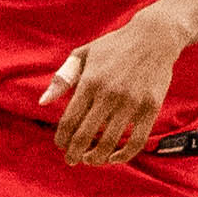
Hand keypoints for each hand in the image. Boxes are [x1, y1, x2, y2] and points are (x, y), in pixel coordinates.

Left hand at [42, 4, 192, 167]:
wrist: (155, 37)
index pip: (69, 121)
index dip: (62, 139)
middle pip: (85, 136)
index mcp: (90, 82)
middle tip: (72, 160)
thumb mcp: (84, 54)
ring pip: (109, 143)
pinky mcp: (150, 107)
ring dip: (96, 158)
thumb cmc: (115, 46)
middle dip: (74, 154)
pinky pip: (136, 141)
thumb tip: (42, 102)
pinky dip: (123, 156)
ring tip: (91, 160)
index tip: (61, 145)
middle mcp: (109, 94)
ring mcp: (131, 102)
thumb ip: (63, 78)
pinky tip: (114, 158)